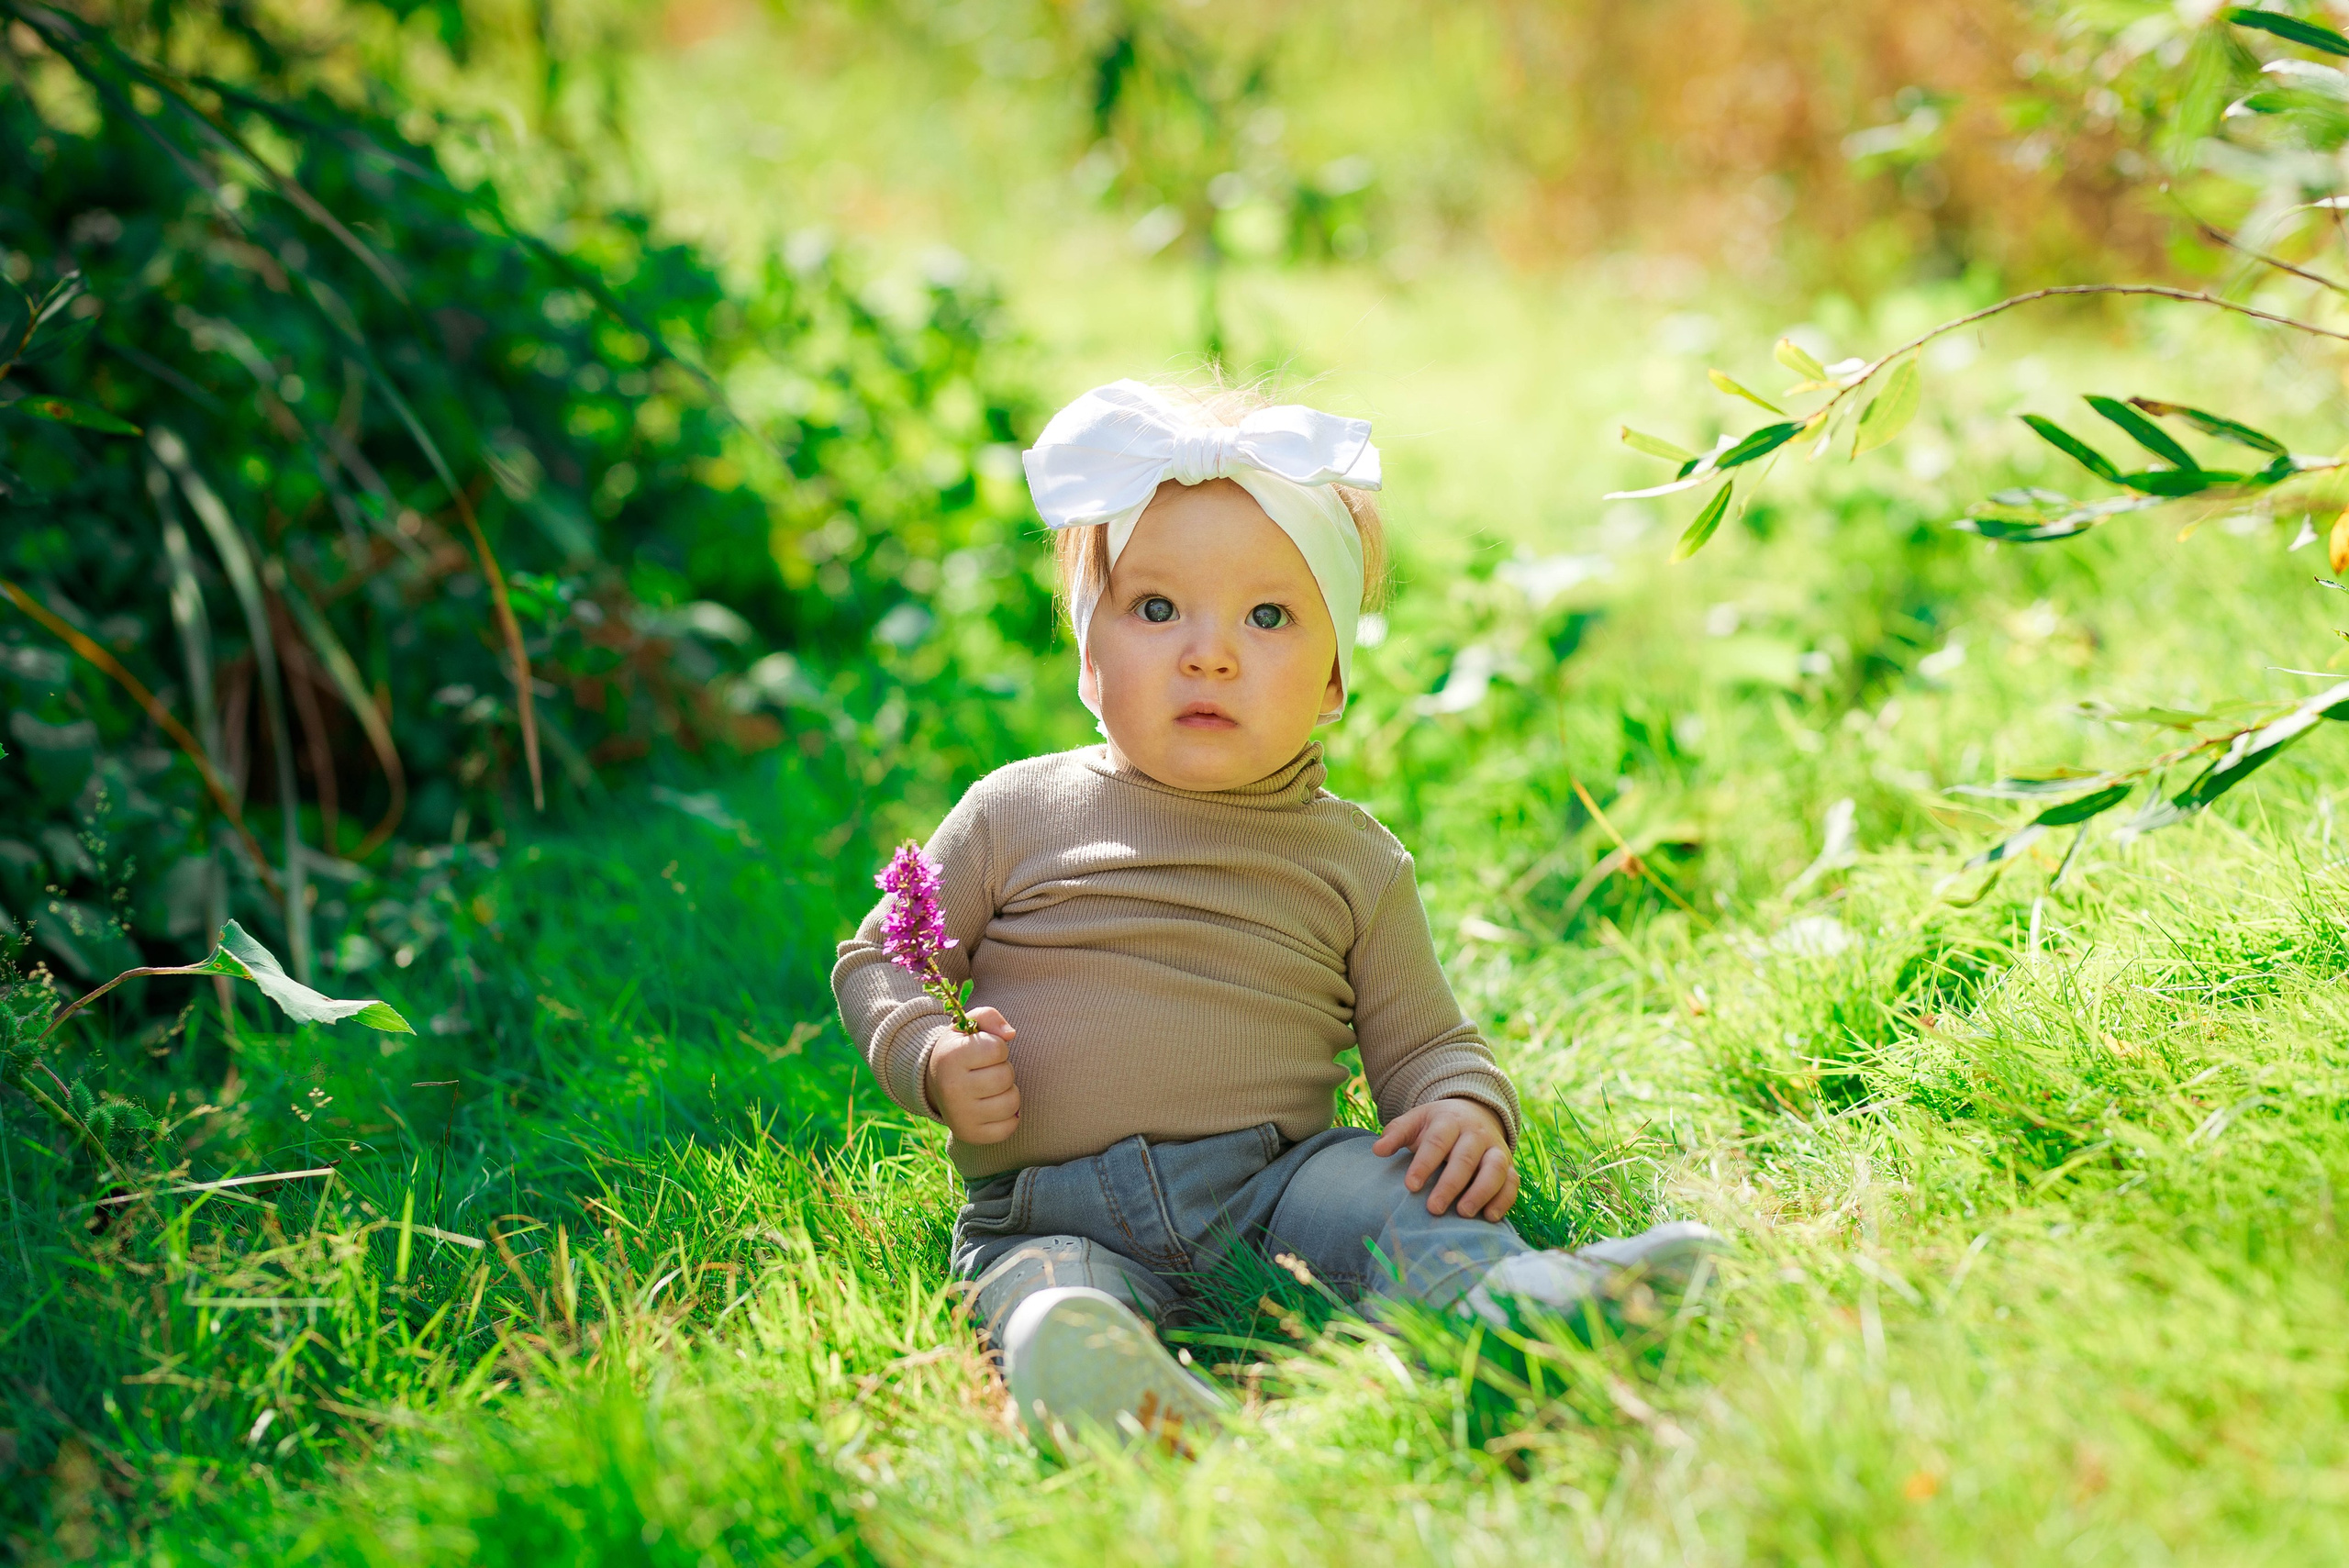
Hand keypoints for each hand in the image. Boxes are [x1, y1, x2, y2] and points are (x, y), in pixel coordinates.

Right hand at [925, 1005, 1020, 1144]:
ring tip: (989, 1088)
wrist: (935, 1084)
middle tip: (986, 1071)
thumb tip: (1010, 1034)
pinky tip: (991, 1107)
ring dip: (1007, 1092)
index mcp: (950, 1057)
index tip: (983, 1051)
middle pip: (1006, 1077)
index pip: (997, 1048)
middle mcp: (951, 1089)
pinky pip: (1009, 1127)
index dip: (997, 1047)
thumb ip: (990, 1017)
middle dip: (1003, 1069)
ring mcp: (960, 1116)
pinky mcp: (970, 1135)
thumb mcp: (967, 1026)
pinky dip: (1008, 1116)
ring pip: (1012, 1103)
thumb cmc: (960, 1051)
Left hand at [1372, 1097, 1517, 1220]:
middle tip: (1433, 1209)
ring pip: (1495, 1169)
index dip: (1424, 1164)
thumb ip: (1396, 1133)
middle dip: (1450, 1185)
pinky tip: (1489, 1217)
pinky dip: (1504, 1200)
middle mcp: (1476, 1134)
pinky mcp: (1510, 1166)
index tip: (1409, 1186)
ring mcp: (1496, 1149)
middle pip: (1465, 1158)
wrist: (1473, 1113)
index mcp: (1449, 1121)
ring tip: (1462, 1214)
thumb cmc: (1436, 1126)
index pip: (1437, 1142)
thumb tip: (1377, 1150)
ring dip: (1481, 1192)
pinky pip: (1512, 1182)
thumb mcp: (1415, 1121)